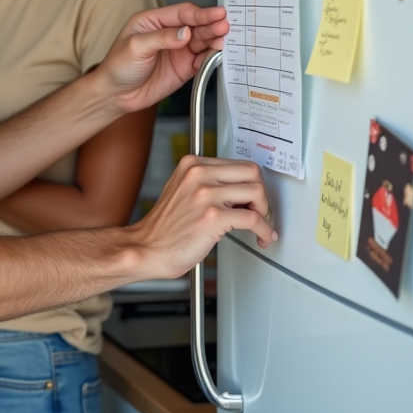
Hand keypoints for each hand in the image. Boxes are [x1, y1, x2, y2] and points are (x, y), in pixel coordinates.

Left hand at [96, 3, 228, 113]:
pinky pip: (202, 60)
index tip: (216, 14)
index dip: (200, 13)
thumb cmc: (117, 67)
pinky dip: (212, 56)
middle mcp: (168, 33)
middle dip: (211, 25)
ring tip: (225, 38)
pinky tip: (218, 53)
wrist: (115, 95)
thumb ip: (162, 38)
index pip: (182, 13)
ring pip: (202, 41)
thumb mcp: (135, 47)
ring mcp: (178, 50)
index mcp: (153, 21)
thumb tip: (185, 32)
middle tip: (225, 26)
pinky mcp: (184, 67)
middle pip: (196, 25)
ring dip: (214, 39)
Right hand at [124, 155, 275, 280]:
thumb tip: (240, 189)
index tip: (253, 198)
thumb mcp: (181, 190)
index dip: (251, 183)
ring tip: (259, 224)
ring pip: (257, 192)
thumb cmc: (164, 228)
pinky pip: (254, 219)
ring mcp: (205, 194)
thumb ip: (206, 182)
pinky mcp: (213, 217)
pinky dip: (265, 230)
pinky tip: (262, 237)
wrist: (147, 249)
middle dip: (262, 193)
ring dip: (265, 212)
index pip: (238, 163)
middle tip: (259, 210)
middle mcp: (198, 174)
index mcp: (191, 165)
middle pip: (252, 172)